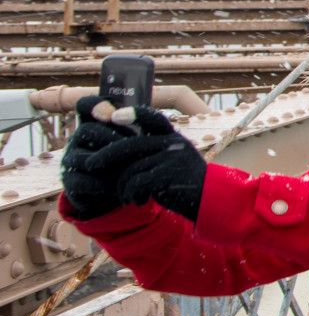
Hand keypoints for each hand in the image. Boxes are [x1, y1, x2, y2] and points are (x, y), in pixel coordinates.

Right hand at [60, 96, 149, 219]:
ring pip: (85, 158)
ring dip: (111, 165)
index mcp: (95, 123)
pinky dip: (104, 185)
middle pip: (87, 130)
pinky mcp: (70, 182)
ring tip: (131, 170)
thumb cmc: (133, 159)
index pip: (86, 105)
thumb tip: (131, 114)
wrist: (121, 191)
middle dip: (113, 139)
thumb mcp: (138, 140)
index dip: (94, 105)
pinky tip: (120, 187)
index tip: (110, 113)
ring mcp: (70, 159)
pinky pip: (83, 181)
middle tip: (134, 149)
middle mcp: (78, 138)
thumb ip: (139, 124)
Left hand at [87, 108, 206, 221]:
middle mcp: (173, 143)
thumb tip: (120, 148)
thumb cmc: (187, 183)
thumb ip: (155, 151)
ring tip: (126, 196)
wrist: (212, 201)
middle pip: (130, 145)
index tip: (115, 116)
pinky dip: (132, 195)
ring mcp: (172, 158)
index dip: (133, 114)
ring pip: (130, 168)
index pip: (152, 117)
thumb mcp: (174, 161)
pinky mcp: (169, 175)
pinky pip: (137, 183)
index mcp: (173, 137)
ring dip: (122, 186)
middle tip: (90, 164)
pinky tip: (139, 201)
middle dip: (106, 155)